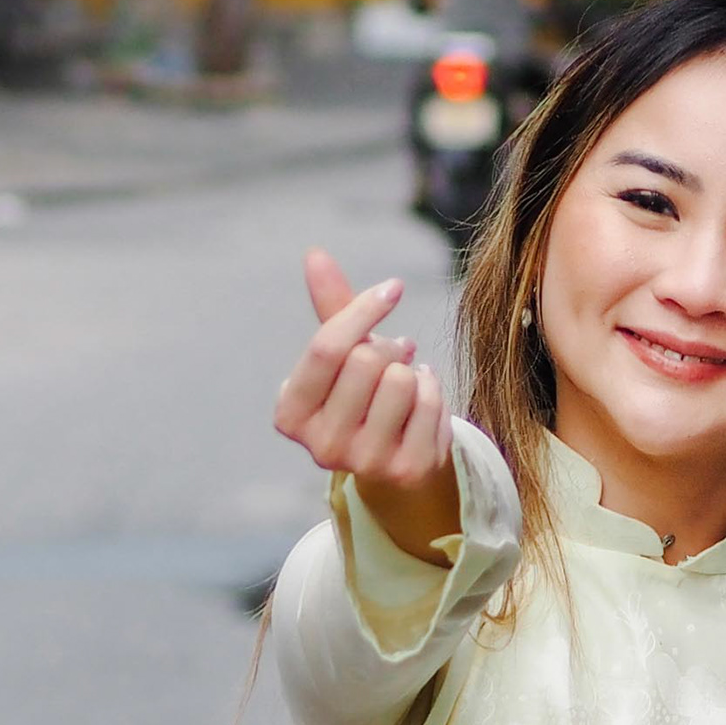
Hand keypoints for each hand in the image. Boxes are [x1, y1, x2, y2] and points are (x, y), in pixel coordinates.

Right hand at [274, 249, 457, 564]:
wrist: (397, 458)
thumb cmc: (365, 394)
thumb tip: (314, 254)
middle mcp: (320, 446)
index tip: (393, 287)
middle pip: (366, 362)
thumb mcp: (344, 352)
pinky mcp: (406, 471)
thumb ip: (331, 306)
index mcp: (291, 415)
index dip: (363, 309)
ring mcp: (363, 464)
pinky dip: (434, 391)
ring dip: (412, 372)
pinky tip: (422, 404)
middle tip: (394, 359)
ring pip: (401, 380)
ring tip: (405, 385)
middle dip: (389, 348)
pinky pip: (431, 402)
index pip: (326, 348)